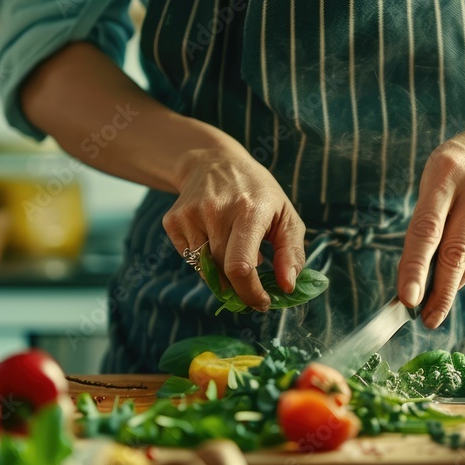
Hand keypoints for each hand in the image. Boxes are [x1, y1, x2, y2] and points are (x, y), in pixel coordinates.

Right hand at [163, 143, 305, 311]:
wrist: (214, 161)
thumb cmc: (258, 193)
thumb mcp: (286, 216)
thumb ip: (291, 253)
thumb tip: (287, 288)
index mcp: (250, 210)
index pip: (241, 266)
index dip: (250, 293)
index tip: (261, 303)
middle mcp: (216, 211)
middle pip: (222, 272)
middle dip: (239, 288)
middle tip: (251, 286)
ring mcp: (190, 215)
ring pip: (205, 269)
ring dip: (222, 272)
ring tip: (233, 248)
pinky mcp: (173, 220)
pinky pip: (190, 258)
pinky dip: (205, 260)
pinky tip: (214, 237)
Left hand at [397, 112, 464, 328]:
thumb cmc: (461, 169)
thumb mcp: (437, 179)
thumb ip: (427, 222)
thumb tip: (419, 279)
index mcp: (446, 170)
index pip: (426, 228)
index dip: (415, 267)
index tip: (407, 299)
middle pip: (455, 251)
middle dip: (440, 292)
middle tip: (427, 319)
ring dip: (456, 283)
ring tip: (441, 298)